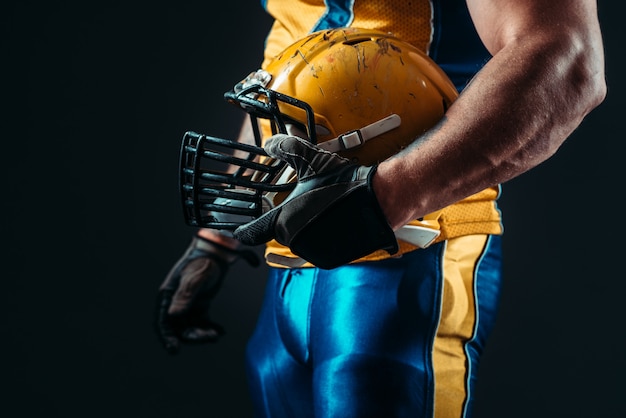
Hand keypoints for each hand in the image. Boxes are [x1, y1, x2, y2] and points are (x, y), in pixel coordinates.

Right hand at [155, 235, 258, 353]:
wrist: (219, 252)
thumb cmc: (205, 260)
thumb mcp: (196, 277)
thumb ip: (185, 295)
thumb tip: (173, 315)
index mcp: (168, 295)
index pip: (163, 321)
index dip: (166, 337)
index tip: (174, 349)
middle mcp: (175, 302)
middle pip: (178, 327)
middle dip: (192, 336)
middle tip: (209, 337)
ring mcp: (187, 304)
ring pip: (190, 327)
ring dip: (202, 334)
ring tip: (217, 334)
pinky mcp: (199, 304)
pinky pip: (201, 322)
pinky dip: (209, 328)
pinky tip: (220, 331)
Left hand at [233, 134, 397, 268]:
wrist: (380, 200)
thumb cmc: (345, 184)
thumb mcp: (313, 161)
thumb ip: (287, 150)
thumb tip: (270, 143)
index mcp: (284, 221)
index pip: (251, 233)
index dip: (242, 230)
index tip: (237, 230)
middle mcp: (296, 241)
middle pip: (282, 232)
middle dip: (291, 219)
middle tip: (309, 204)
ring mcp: (314, 253)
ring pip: (302, 240)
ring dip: (308, 229)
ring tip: (326, 211)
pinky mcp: (331, 260)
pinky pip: (319, 250)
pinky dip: (323, 239)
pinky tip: (336, 223)